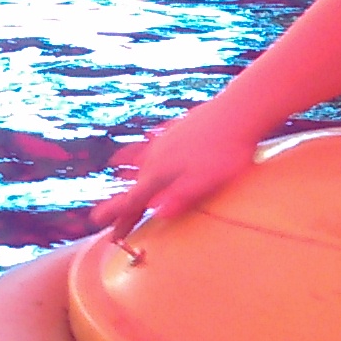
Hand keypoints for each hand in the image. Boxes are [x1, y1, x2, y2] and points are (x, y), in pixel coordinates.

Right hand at [96, 94, 263, 234]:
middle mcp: (157, 156)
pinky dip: (148, 145)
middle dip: (123, 203)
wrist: (237, 112)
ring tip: (116, 166)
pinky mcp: (179, 129)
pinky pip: (157, 141)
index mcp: (161, 173)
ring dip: (128, 167)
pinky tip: (151, 140)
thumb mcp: (204, 181)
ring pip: (142, 158)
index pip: (135, 200)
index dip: (120, 216)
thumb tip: (157, 212)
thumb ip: (180, 197)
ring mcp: (167, 140)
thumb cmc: (224, 152)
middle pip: (136, 184)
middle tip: (107, 218)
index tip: (104, 228)